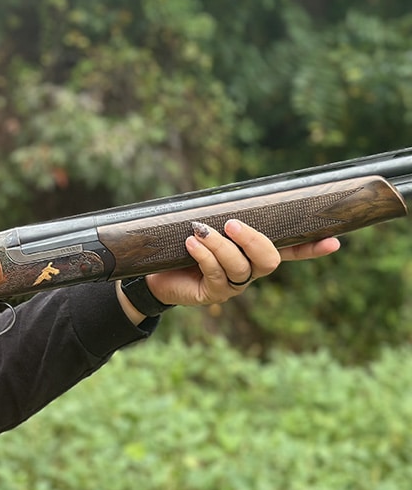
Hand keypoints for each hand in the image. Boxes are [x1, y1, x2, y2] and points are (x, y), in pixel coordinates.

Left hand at [127, 219, 339, 314]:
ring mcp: (232, 285)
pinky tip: (191, 244)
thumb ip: (222, 215)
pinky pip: (215, 274)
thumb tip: (228, 195)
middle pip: (269, 261)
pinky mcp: (212, 294)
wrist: (154, 273)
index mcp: (253, 253)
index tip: (334, 241)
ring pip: (241, 268)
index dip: (311, 248)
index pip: (290, 250)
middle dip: (254, 241)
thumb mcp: (206, 227)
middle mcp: (248, 271)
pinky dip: (204, 256)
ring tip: (201, 231)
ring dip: (221, 247)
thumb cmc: (183, 245)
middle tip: (233, 224)